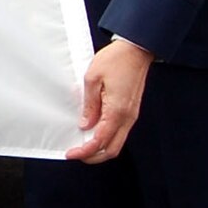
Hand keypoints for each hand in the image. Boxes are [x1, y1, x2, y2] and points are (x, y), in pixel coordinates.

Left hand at [65, 38, 152, 161]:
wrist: (136, 50)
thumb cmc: (116, 60)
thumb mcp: (93, 79)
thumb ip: (89, 105)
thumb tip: (85, 125)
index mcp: (117, 111)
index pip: (100, 141)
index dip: (85, 151)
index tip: (71, 153)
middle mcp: (127, 117)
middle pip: (112, 149)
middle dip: (94, 156)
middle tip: (76, 154)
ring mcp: (131, 115)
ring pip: (118, 143)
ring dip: (100, 149)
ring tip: (83, 145)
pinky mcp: (131, 111)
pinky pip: (120, 132)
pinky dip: (107, 138)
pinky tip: (94, 133)